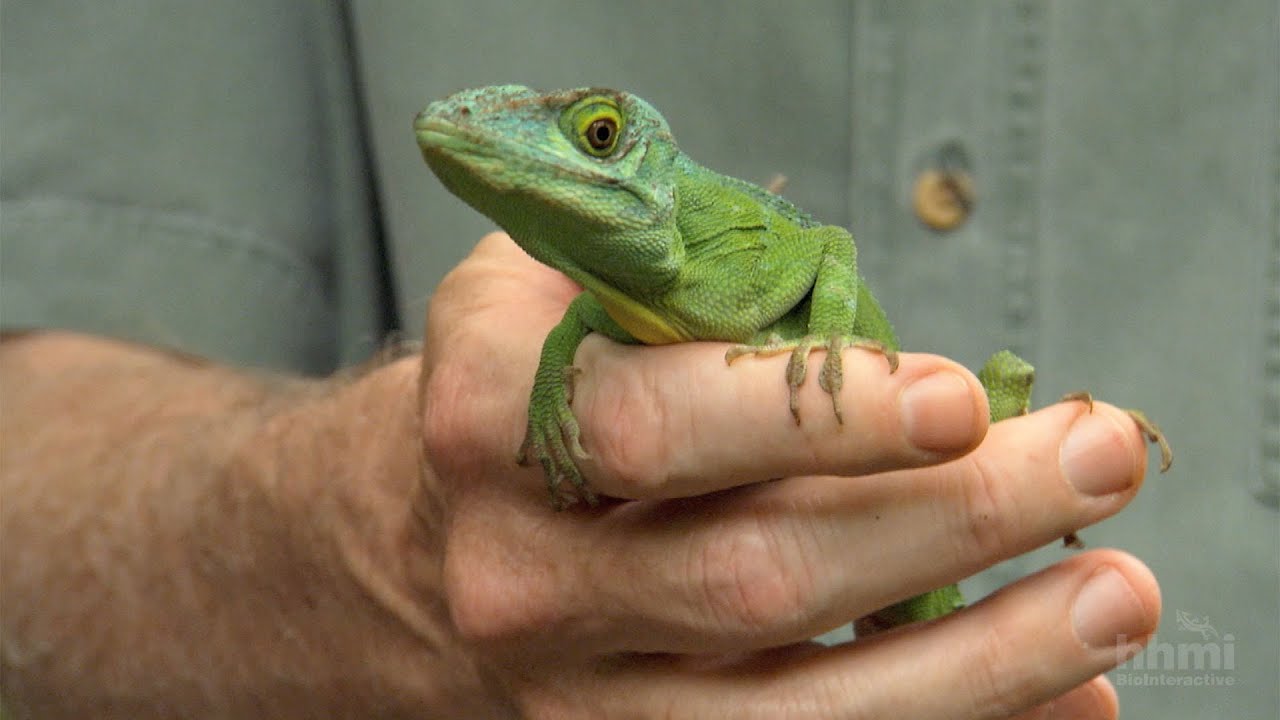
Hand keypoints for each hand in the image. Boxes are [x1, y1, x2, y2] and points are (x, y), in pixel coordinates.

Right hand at [420, 234, 1160, 718]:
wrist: (427, 526)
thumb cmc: (532, 376)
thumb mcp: (570, 282)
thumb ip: (699, 292)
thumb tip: (906, 360)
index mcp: (490, 420)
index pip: (654, 427)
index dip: (817, 416)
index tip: (961, 400)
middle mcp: (522, 572)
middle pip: (754, 577)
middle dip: (948, 521)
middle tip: (1095, 460)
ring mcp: (576, 689)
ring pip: (794, 711)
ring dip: (979, 660)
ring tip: (1109, 596)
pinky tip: (1052, 693)